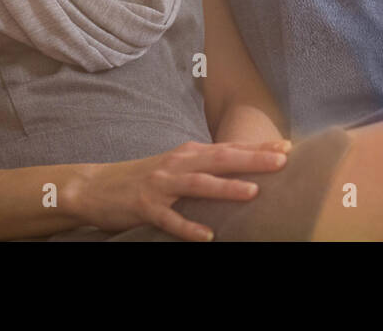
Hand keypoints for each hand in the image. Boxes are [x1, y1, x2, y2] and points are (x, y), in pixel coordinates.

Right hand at [68, 139, 291, 240]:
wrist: (95, 186)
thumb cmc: (143, 177)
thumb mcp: (176, 166)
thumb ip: (205, 166)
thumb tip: (242, 168)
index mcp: (188, 154)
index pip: (229, 148)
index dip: (258, 147)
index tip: (287, 146)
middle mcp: (177, 164)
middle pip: (220, 159)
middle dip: (252, 159)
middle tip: (282, 160)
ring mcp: (161, 185)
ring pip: (198, 185)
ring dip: (226, 188)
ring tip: (253, 192)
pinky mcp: (145, 206)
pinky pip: (170, 219)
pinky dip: (188, 227)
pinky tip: (207, 236)